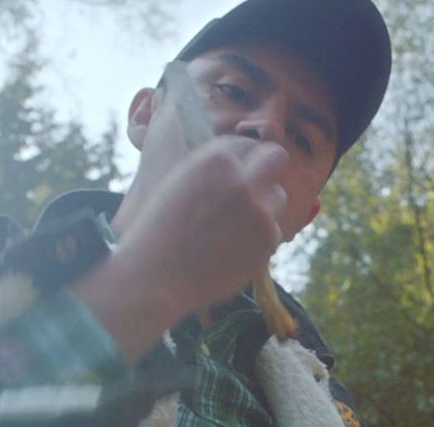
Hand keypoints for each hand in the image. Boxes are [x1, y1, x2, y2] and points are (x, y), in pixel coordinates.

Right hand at [76, 92, 289, 360]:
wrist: (154, 275)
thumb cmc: (160, 231)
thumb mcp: (182, 182)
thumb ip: (215, 170)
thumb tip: (248, 165)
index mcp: (216, 158)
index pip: (247, 144)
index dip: (244, 160)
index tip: (239, 174)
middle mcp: (241, 179)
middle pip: (277, 157)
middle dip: (270, 169)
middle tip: (260, 186)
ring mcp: (258, 209)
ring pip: (279, 196)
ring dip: (265, 206)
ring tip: (235, 228)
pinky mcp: (268, 239)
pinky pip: (274, 230)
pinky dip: (259, 239)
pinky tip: (232, 250)